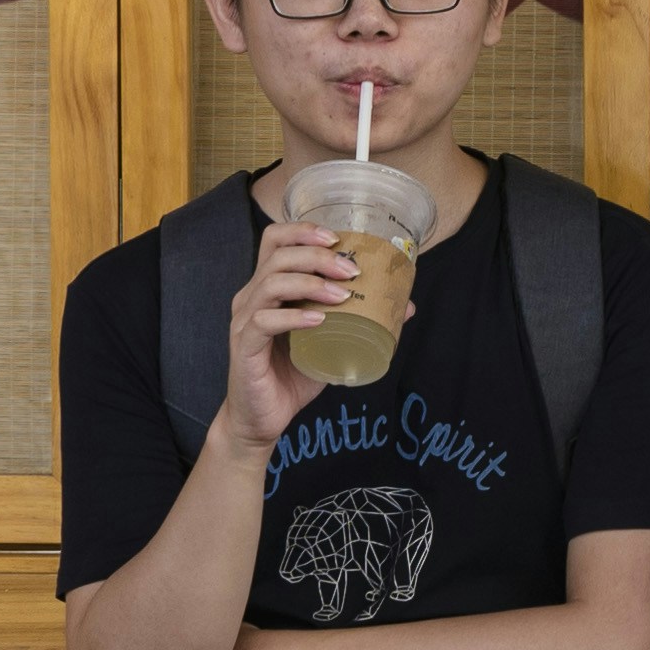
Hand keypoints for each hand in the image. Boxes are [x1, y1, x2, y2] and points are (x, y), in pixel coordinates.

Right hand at [213, 220, 365, 449]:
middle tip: (351, 270)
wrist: (263, 419)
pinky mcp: (244, 346)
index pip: (276, 240)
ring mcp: (244, 320)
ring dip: (311, 283)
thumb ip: (359, 321)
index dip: (303, 230)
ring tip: (343, 295)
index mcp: (267, 287)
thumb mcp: (331, 343)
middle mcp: (251, 296)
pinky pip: (264, 321)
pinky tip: (319, 320)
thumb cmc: (292, 376)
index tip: (337, 238)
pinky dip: (294, 316)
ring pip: (271, 283)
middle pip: (278, 255)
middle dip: (318, 256)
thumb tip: (405, 306)